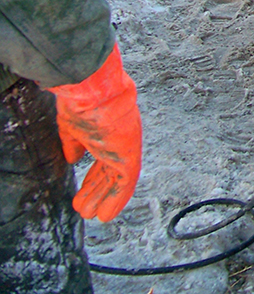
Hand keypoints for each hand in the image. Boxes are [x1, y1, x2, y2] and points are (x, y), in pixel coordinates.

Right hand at [48, 43, 141, 221]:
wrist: (93, 90)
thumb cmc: (82, 102)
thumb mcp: (72, 128)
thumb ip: (74, 145)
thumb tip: (71, 159)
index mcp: (106, 133)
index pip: (101, 160)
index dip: (93, 178)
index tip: (84, 191)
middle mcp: (118, 141)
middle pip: (109, 172)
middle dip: (97, 191)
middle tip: (86, 208)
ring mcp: (125, 148)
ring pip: (116, 180)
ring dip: (104, 199)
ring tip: (94, 216)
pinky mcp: (129, 154)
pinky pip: (126, 182)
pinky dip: (116, 199)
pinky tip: (107, 213)